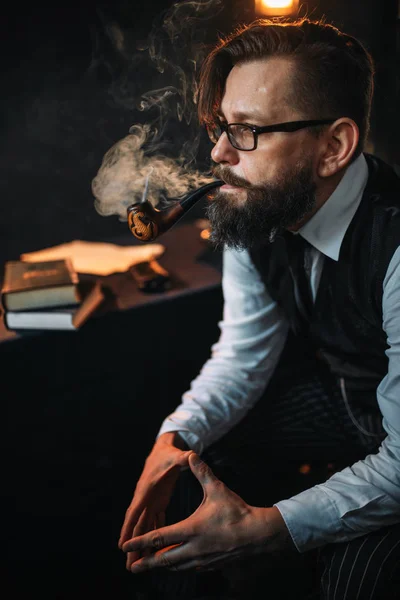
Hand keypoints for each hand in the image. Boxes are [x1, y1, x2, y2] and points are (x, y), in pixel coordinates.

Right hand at [118, 432, 191, 568]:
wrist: (163, 449)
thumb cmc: (169, 453)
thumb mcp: (176, 455)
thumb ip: (184, 457)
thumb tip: (192, 455)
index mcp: (146, 489)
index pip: (135, 510)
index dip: (128, 528)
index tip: (122, 545)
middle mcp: (145, 498)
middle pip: (137, 525)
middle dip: (133, 545)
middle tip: (129, 566)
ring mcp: (150, 502)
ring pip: (144, 527)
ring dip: (142, 545)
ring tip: (139, 565)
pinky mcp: (157, 503)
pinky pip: (153, 522)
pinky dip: (153, 536)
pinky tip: (154, 551)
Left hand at [122, 452, 293, 572]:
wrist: (258, 534)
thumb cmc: (237, 511)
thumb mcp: (217, 489)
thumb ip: (202, 472)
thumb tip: (192, 454)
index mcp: (191, 530)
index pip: (159, 538)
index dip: (140, 541)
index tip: (125, 545)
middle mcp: (193, 548)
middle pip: (163, 560)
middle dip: (145, 563)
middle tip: (132, 567)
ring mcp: (202, 559)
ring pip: (176, 566)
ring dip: (162, 565)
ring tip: (150, 565)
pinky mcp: (211, 564)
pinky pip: (189, 567)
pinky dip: (179, 566)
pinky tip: (177, 564)